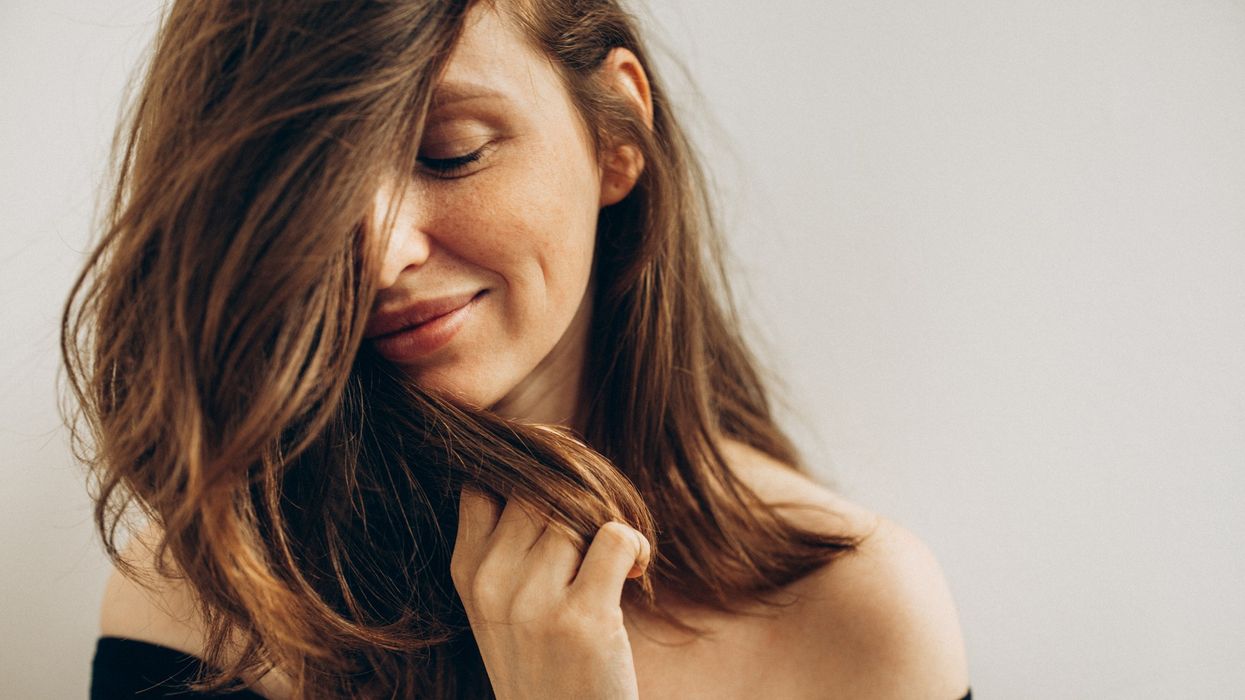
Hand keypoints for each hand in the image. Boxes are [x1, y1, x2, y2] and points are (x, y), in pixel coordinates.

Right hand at [451, 489, 650, 699]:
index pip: (485, 484)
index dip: (528, 473)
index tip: (559, 486)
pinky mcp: (583, 617)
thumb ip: (511, 542)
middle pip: (538, 492)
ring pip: (578, 513)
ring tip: (617, 561)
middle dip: (576, 501)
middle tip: (598, 532)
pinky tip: (636, 572)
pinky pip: (615, 538)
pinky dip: (636, 545)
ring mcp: (534, 601)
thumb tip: (551, 463)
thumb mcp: (502, 602)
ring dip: (609, 525)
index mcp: (467, 571)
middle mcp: (492, 582)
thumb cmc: (544, 659)